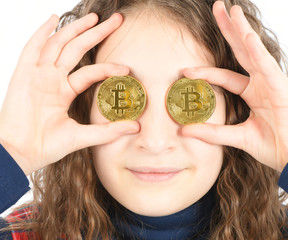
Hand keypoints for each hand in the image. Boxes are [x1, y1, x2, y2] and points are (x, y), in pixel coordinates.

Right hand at [0, 13, 138, 175]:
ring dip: (75, 29)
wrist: (21, 154)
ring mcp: (38, 75)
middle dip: (96, 34)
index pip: (89, 72)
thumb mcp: (82, 136)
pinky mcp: (24, 75)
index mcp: (63, 91)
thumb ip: (108, 131)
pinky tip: (52, 19)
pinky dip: (41, 33)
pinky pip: (32, 49)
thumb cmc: (46, 147)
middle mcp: (51, 79)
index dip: (108, 67)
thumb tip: (136, 127)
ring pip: (58, 45)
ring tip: (95, 17)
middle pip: (77, 49)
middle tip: (116, 21)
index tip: (126, 67)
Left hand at [182, 1, 287, 171]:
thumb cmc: (275, 146)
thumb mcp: (238, 137)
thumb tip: (184, 130)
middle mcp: (262, 83)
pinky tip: (246, 35)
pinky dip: (257, 50)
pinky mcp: (282, 86)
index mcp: (253, 93)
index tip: (185, 71)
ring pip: (254, 51)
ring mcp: (272, 82)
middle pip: (241, 51)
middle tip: (217, 9)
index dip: (206, 72)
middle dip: (229, 30)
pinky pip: (266, 65)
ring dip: (242, 30)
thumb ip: (213, 133)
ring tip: (231, 11)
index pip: (225, 76)